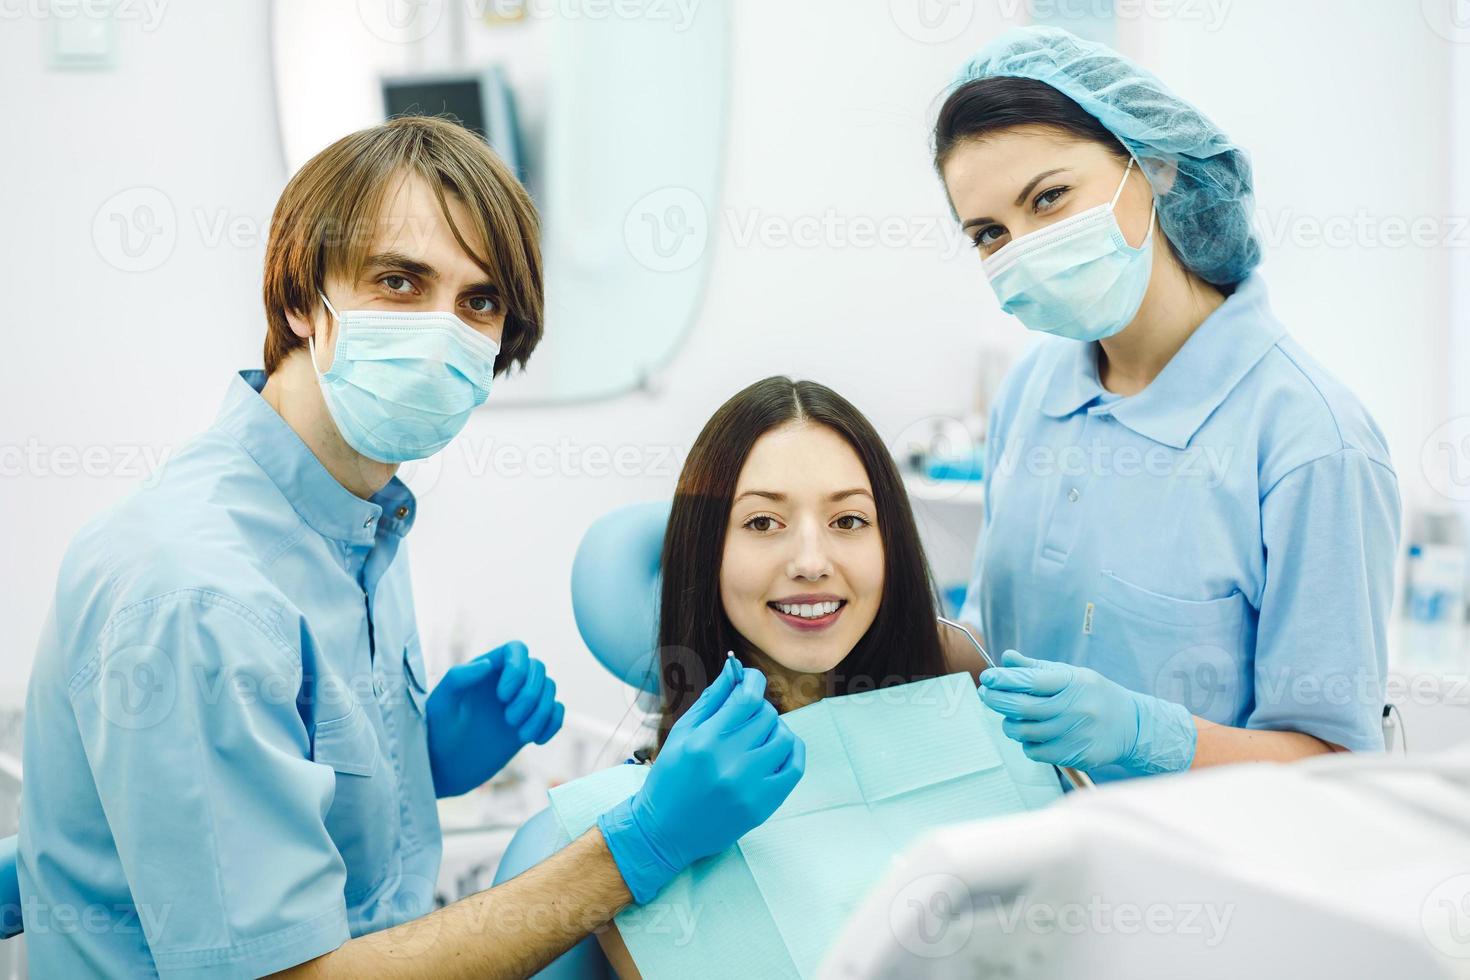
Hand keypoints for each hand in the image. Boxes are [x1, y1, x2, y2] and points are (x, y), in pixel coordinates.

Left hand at [425, 641, 563, 797]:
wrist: (445, 767)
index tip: (502, 696)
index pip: (517, 649)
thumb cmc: (437, 732)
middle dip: (530, 695)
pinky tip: (535, 741)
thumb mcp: (440, 704)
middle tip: (509, 720)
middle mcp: (506, 681)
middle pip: (538, 669)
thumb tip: (488, 664)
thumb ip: (458, 678)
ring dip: (541, 712)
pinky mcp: (530, 723)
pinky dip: (552, 724)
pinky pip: (556, 713)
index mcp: (486, 670)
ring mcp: (520, 703)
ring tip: (521, 735)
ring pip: (550, 690)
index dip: (518, 668)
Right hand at [598, 658, 804, 903]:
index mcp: (705, 742)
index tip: (750, 679)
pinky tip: (775, 749)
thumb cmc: (669, 778)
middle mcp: (729, 763)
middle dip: (757, 708)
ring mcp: (749, 787)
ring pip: (783, 737)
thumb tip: (735, 669)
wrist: (665, 831)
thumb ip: (711, 700)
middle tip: (744, 716)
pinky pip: (795, 766)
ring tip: (758, 735)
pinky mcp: (763, 805)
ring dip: (774, 729)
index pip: (747, 697)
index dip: (752, 680)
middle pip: (766, 715)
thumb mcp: (682, 733)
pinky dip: (790, 750)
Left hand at [979, 650, 1195, 774]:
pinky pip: (1035, 751)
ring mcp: (1074, 733)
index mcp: (1073, 683)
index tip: (988, 677)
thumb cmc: (1093, 695)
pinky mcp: (1074, 755)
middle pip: (1022, 707)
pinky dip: (1026, 743)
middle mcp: (1074, 708)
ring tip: (1011, 716)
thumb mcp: (1071, 674)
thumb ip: (1036, 668)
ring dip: (1010, 724)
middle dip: (997, 700)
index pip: (1031, 681)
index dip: (1004, 679)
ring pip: (1024, 731)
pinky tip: (1032, 734)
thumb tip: (1006, 658)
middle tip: (987, 694)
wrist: (1131, 726)